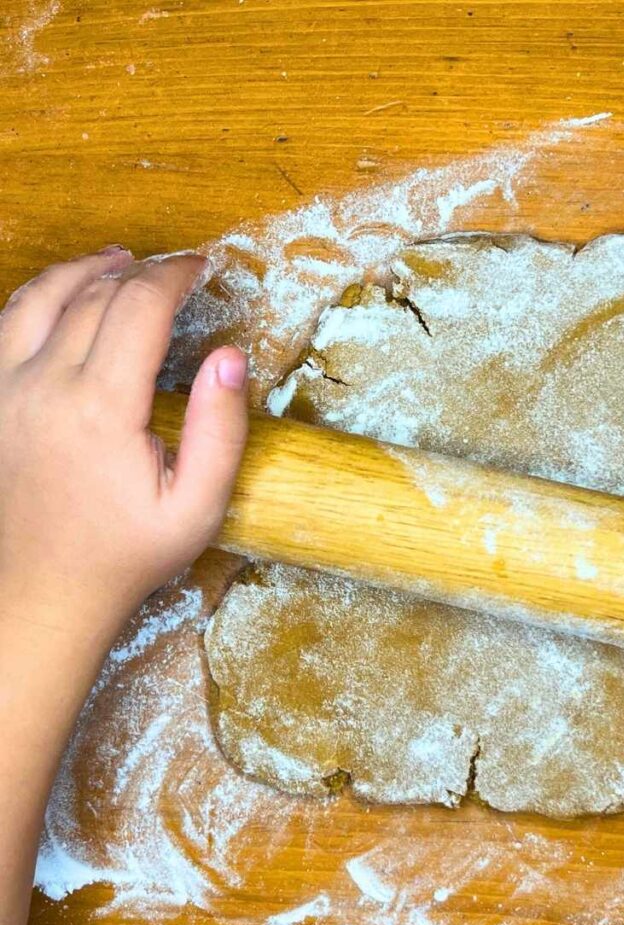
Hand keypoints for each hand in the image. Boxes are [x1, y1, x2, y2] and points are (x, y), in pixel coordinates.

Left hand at [0, 246, 248, 641]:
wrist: (44, 592)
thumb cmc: (128, 554)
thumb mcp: (197, 507)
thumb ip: (221, 431)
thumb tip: (228, 358)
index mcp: (100, 407)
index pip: (138, 308)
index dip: (174, 276)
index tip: (203, 268)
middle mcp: (43, 385)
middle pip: (92, 297)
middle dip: (140, 272)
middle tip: (178, 271)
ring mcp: (5, 391)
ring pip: (38, 299)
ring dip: (82, 271)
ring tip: (118, 260)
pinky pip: (6, 325)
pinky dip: (37, 296)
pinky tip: (61, 295)